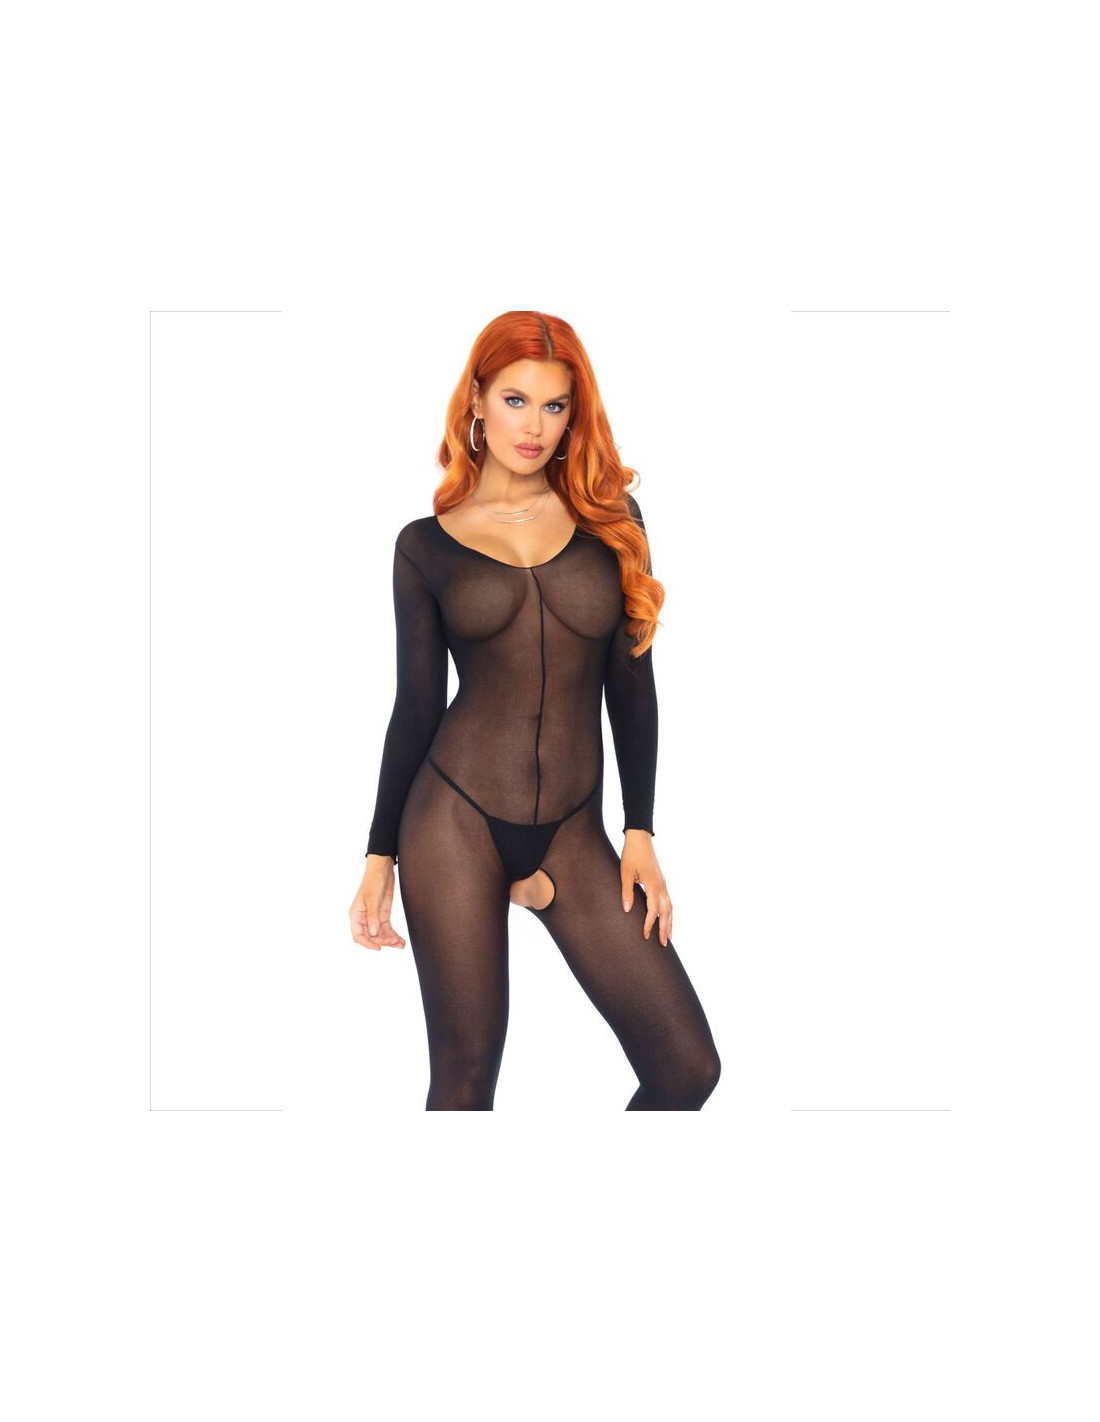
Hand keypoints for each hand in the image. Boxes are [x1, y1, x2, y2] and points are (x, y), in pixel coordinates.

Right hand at [350, 855, 406, 950]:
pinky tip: (400, 941)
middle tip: (394, 942)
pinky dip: (393, 935)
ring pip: (380, 935)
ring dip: (390, 940)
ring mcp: (374, 918)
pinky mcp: (383, 915)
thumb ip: (373, 917)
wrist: (383, 869)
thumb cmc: (373, 881)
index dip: (367, 943)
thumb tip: (373, 934)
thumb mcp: (373, 899)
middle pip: (371, 937)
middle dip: (382, 941)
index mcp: (356, 915)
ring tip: (400, 944)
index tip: (378, 947)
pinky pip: (387, 929)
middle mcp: (364, 919)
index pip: (358, 935)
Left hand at [620, 830, 672, 946]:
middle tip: (663, 944)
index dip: (649, 924)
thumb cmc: (631, 855)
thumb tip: (627, 910)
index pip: (652, 910)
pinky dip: (669, 912)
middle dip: (665, 928)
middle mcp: (661, 886)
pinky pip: (668, 901)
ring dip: (670, 922)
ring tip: (669, 936)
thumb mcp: (625, 873)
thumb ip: (626, 892)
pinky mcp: (662, 881)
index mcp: (653, 885)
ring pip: (670, 907)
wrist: (640, 839)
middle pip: (666, 912)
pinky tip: (667, 918)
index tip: (645, 936)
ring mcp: (663, 884)